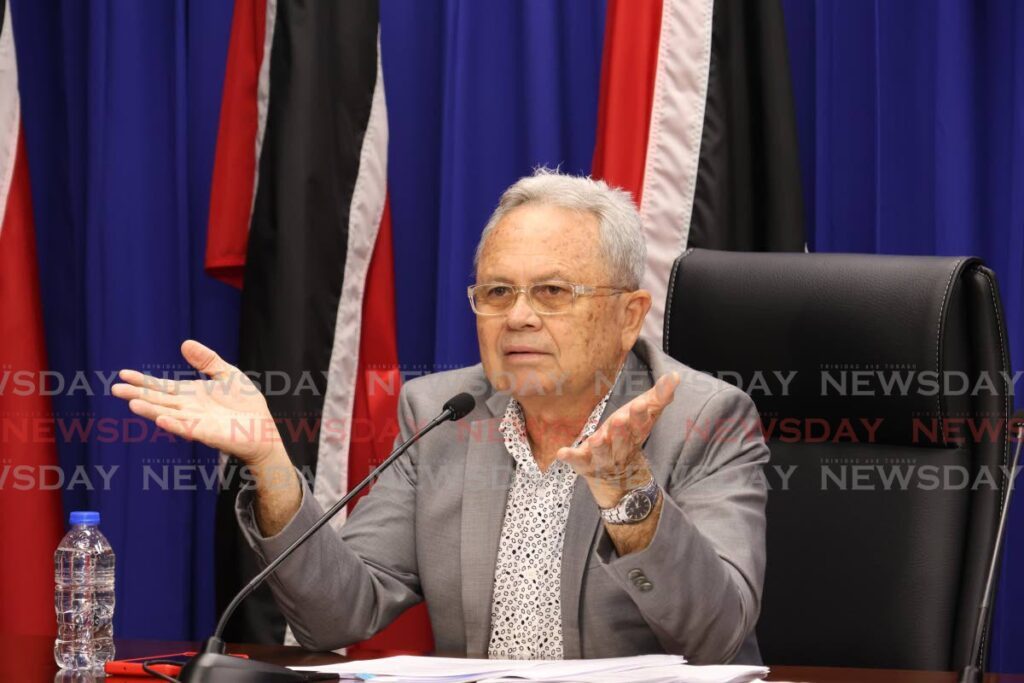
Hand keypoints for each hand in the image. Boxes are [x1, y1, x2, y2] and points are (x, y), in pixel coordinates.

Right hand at [112, 340, 281, 465]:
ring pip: (169, 415)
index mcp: (190, 394)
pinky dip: (175, 425)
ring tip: (132, 404)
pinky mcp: (208, 434)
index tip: (123, 374)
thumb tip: (184, 343)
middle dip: (138, 395)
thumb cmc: (244, 403)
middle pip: (159, 401)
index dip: (143, 381)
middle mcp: (188, 409)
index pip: (162, 387)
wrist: (263, 428)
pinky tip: (162, 419)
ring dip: (151, 410)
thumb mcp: (226, 374)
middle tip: (115, 389)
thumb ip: (206, 360)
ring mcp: (196, 422)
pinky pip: (189, 429)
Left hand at [556, 371, 679, 507]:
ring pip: (603, 453)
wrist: (619, 476)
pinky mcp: (585, 463)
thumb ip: (659, 396)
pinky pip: (577, 461)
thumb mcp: (644, 414)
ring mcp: (603, 458)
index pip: (641, 424)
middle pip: (623, 440)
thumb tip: (675, 375)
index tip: (640, 405)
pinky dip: (570, 457)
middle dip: (621, 431)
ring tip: (596, 439)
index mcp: (636, 433)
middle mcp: (621, 447)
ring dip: (600, 446)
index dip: (640, 416)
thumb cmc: (629, 434)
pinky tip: (561, 452)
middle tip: (619, 419)